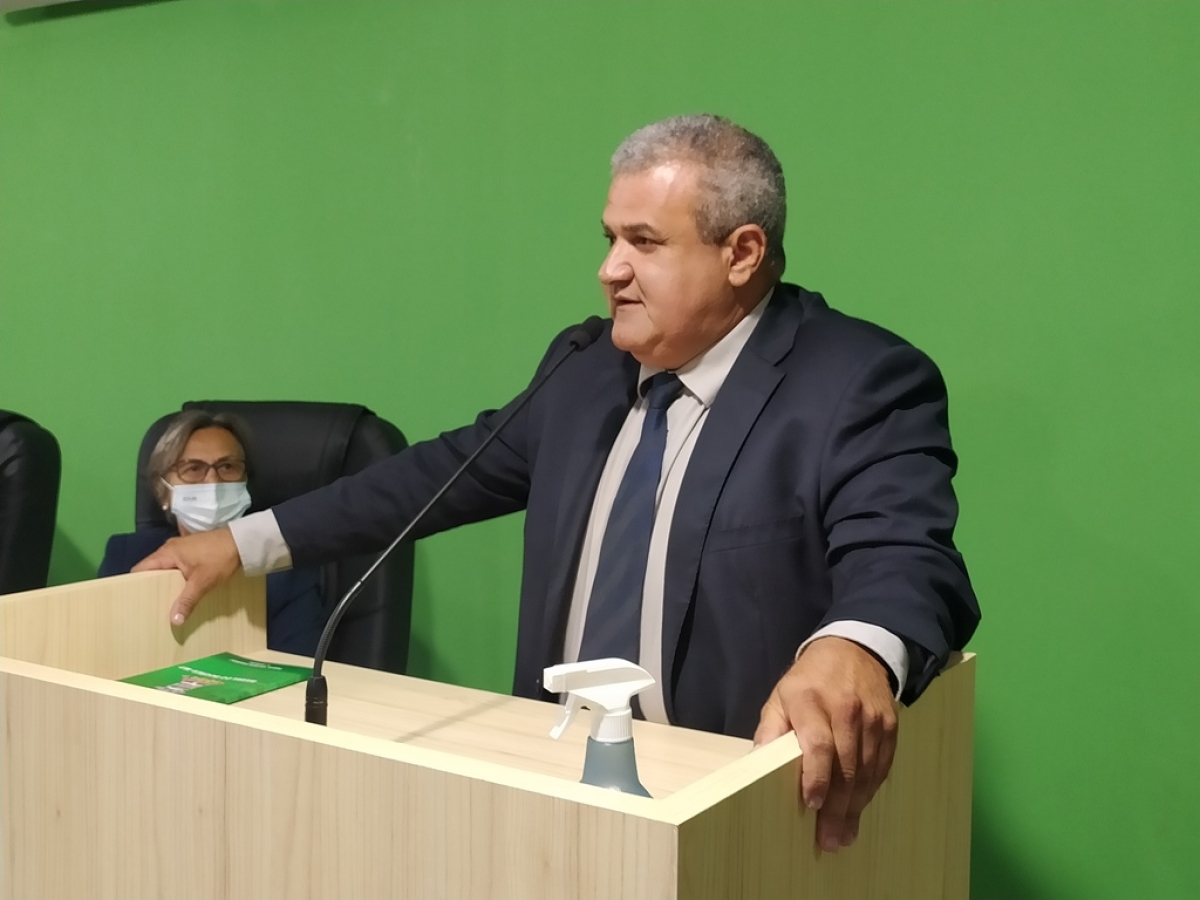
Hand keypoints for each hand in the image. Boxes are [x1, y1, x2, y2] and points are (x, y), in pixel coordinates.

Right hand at [132, 528, 241, 625]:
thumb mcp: (202, 582)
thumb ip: (187, 600)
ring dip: (165, 584)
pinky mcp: (192, 552)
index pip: (140, 569)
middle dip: (150, 587)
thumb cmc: (219, 558)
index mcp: (167, 553)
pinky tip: (179, 592)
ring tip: (162, 604)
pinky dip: (176, 579)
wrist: (243, 542)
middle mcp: (170, 549)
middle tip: (148, 607)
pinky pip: (177, 567)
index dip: (134, 584)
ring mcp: (181, 549)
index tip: (134, 601)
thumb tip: (174, 620)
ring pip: (166, 570)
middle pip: (152, 570)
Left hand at [753, 636, 898, 851]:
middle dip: (836, 807)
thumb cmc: (809, 681)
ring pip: (865, 771)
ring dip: (855, 807)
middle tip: (828, 839)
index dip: (816, 777)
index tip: (810, 804)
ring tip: (843, 835)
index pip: (818, 744)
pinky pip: (880, 767)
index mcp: (811, 701)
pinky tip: (858, 810)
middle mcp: (845, 710)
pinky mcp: (889, 726)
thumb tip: (758, 765)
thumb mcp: (780, 697)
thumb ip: (770, 730)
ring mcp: (871, 719)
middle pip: (844, 766)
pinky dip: (869, 792)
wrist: (854, 651)